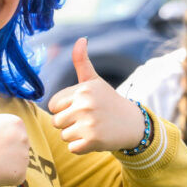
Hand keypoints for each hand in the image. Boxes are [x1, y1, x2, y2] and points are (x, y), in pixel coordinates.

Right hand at [0, 72, 28, 186]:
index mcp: (16, 121)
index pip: (12, 133)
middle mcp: (25, 137)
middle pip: (16, 147)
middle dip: (3, 151)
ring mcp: (24, 156)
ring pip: (16, 161)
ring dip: (5, 164)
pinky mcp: (21, 173)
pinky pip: (16, 176)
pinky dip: (6, 177)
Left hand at [48, 38, 145, 153]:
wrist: (133, 124)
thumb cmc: (108, 102)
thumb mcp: (95, 81)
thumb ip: (82, 62)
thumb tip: (81, 39)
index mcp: (83, 89)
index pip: (53, 105)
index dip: (65, 109)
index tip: (81, 107)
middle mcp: (85, 105)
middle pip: (56, 122)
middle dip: (69, 124)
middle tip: (89, 120)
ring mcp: (89, 123)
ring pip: (64, 135)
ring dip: (76, 136)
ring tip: (93, 128)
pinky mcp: (92, 141)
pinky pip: (72, 148)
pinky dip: (82, 147)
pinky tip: (96, 138)